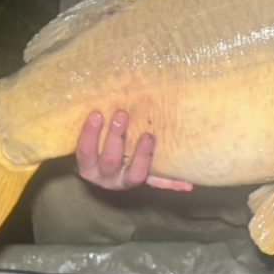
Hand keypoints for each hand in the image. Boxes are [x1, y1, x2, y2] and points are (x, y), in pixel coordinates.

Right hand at [74, 110, 193, 191]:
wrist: (102, 168)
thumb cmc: (95, 143)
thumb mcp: (90, 135)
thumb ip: (93, 121)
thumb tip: (100, 89)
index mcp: (89, 166)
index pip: (85, 151)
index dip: (90, 134)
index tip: (96, 114)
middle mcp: (106, 177)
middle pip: (110, 161)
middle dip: (116, 137)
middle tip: (122, 114)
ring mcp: (126, 182)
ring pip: (135, 175)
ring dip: (143, 156)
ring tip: (149, 137)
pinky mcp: (145, 182)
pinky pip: (158, 183)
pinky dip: (172, 183)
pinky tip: (187, 184)